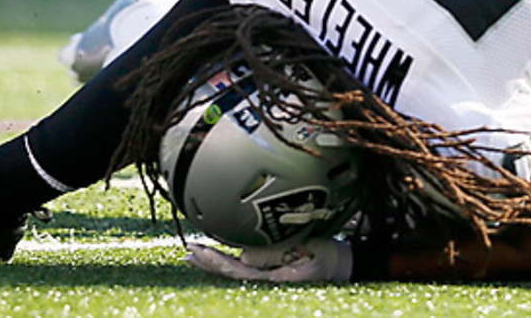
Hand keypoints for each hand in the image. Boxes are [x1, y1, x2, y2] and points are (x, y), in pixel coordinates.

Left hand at [186, 238, 352, 282]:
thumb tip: (243, 256)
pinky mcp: (272, 271)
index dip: (218, 263)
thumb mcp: (304, 252)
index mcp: (273, 278)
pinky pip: (244, 268)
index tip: (202, 251)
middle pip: (231, 273)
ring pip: (235, 271)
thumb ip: (274, 255)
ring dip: (214, 262)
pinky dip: (227, 261)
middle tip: (190, 251)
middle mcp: (267, 280)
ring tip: (194, 254)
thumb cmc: (326, 256)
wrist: (341, 264)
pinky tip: (216, 257)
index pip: (238, 272)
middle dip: (209, 262)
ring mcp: (269, 276)